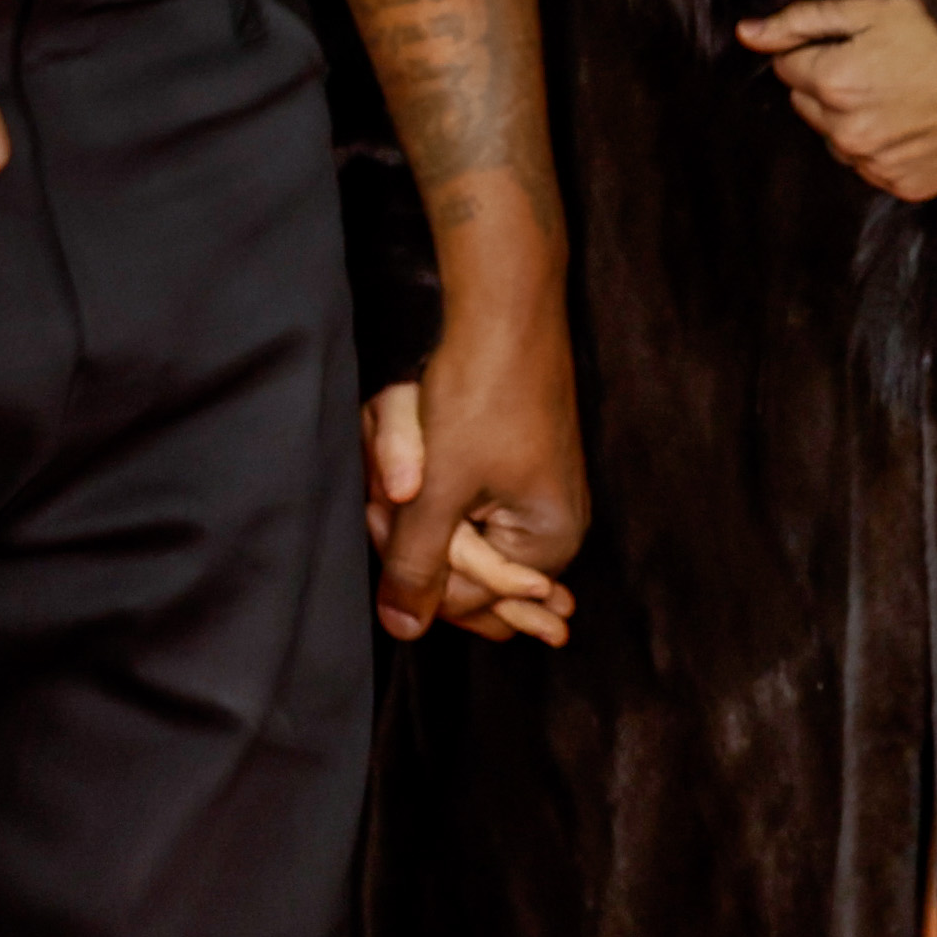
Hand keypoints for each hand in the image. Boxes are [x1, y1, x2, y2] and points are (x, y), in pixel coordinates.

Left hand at [363, 324, 586, 646]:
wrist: (505, 306)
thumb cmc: (482, 396)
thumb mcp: (439, 490)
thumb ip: (418, 564)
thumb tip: (403, 630)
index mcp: (550, 544)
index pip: (469, 600)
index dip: (415, 564)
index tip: (382, 515)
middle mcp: (554, 525)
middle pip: (465, 563)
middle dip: (418, 527)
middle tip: (385, 486)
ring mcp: (537, 492)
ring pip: (458, 523)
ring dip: (421, 498)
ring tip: (397, 460)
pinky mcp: (518, 462)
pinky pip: (465, 492)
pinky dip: (434, 475)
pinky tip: (417, 440)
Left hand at [735, 0, 936, 199]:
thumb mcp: (872, 10)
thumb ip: (802, 22)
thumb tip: (746, 33)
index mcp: (833, 82)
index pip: (787, 69)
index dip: (816, 52)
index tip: (848, 45)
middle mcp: (848, 131)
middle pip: (809, 106)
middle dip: (829, 85)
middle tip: (878, 66)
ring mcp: (877, 164)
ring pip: (837, 139)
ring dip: (853, 119)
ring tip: (900, 95)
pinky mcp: (905, 185)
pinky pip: (870, 167)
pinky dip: (882, 147)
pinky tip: (912, 123)